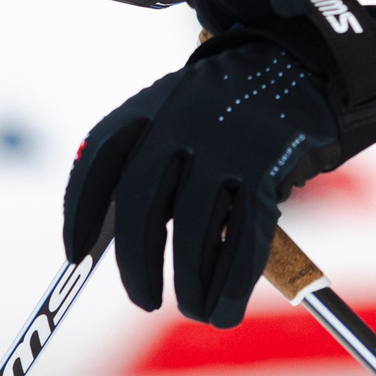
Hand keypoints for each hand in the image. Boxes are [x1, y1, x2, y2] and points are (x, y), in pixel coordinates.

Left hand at [63, 39, 339, 326]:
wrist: (300, 66)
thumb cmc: (229, 110)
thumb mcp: (181, 113)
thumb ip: (152, 163)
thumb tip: (124, 246)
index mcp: (151, 104)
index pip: (99, 157)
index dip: (81, 210)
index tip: (75, 255)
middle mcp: (182, 117)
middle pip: (142, 202)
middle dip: (137, 263)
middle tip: (144, 300)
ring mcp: (225, 138)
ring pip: (194, 227)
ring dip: (191, 283)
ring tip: (194, 309)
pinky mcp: (266, 161)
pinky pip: (245, 234)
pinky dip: (232, 281)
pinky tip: (226, 308)